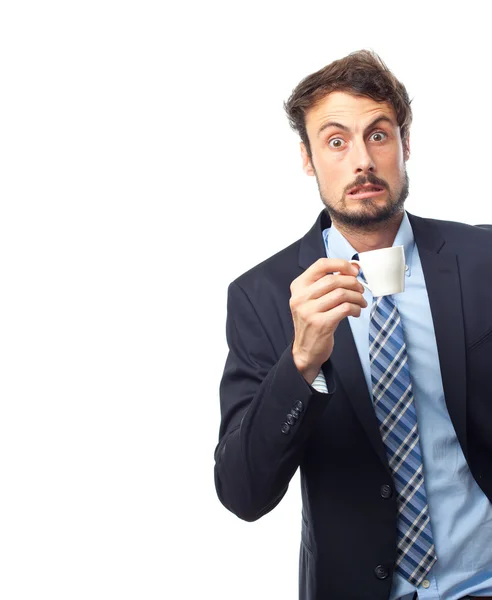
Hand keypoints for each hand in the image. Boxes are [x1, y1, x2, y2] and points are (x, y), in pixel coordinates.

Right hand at [290, 258, 366, 383]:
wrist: (306, 349)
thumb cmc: (314, 321)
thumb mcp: (314, 299)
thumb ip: (331, 282)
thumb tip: (354, 267)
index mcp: (298, 286)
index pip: (321, 264)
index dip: (341, 264)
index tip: (354, 271)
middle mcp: (301, 297)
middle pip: (334, 279)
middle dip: (353, 282)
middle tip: (361, 289)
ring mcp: (309, 311)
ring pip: (341, 294)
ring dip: (357, 297)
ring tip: (361, 302)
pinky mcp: (320, 323)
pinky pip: (345, 308)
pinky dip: (355, 309)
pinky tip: (356, 312)